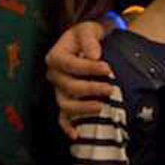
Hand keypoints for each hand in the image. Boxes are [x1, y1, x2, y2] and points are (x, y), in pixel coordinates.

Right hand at [45, 21, 114, 137]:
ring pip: (65, 104)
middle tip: (110, 88)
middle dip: (91, 89)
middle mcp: (53, 75)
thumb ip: (89, 40)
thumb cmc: (85, 35)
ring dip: (82, 108)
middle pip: (69, 86)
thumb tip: (95, 55)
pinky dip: (67, 126)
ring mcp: (58, 90)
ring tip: (101, 106)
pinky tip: (76, 135)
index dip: (88, 68)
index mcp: (55, 56)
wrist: (85, 42)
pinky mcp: (65, 100)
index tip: (108, 68)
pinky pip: (62, 116)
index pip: (69, 65)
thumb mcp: (87, 30)